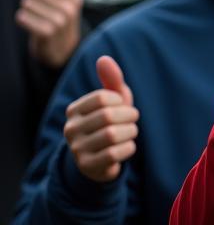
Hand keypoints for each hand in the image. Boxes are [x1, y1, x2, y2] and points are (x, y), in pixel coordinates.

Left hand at [15, 0, 83, 67]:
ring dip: (28, 11)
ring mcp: (60, 21)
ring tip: (40, 19)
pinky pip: (21, 17)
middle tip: (44, 12)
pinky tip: (34, 27)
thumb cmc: (62, 16)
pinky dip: (23, 21)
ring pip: (26, 3)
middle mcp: (70, 7)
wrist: (62, 49)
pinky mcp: (47, 33)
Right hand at [64, 56, 138, 181]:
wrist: (100, 161)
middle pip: (108, 115)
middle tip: (132, 120)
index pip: (103, 97)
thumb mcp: (112, 102)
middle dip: (129, 117)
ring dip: (130, 132)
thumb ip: (111, 80)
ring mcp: (77, 149)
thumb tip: (104, 58)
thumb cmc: (110, 124)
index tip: (123, 107)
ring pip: (112, 135)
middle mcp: (70, 128)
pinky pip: (115, 154)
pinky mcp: (88, 166)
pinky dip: (128, 148)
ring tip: (130, 133)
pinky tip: (127, 146)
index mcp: (74, 110)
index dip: (121, 101)